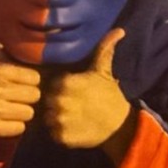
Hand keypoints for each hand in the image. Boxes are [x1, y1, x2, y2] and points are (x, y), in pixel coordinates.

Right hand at [0, 35, 40, 151]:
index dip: (28, 82)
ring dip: (21, 113)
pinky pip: (20, 128)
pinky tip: (3, 120)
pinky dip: (14, 127)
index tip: (16, 83)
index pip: (35, 78)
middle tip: (12, 96)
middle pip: (34, 96)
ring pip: (29, 113)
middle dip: (26, 98)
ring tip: (8, 108)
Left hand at [43, 29, 135, 163]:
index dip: (59, 88)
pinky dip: (59, 132)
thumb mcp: (105, 71)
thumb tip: (118, 30)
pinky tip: (72, 128)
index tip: (70, 91)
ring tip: (71, 117)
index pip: (51, 83)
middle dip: (56, 102)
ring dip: (55, 117)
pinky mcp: (61, 137)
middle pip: (46, 100)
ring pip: (47, 116)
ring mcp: (60, 120)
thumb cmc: (110, 96)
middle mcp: (60, 100)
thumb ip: (104, 50)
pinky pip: (52, 133)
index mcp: (67, 82)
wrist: (120, 127)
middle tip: (71, 105)